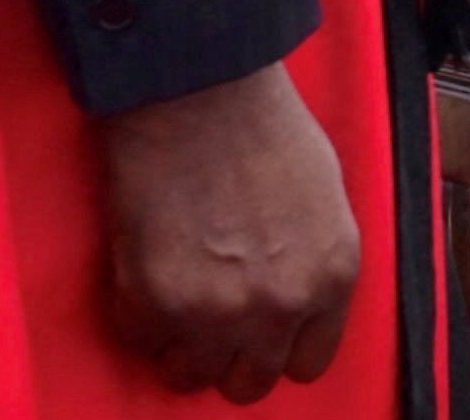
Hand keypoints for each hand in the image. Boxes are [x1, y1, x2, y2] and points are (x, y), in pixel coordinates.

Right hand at [96, 62, 356, 400]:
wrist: (200, 88)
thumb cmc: (264, 124)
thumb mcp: (325, 197)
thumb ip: (314, 261)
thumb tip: (293, 300)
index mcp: (331, 277)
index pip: (309, 362)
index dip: (281, 346)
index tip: (261, 333)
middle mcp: (279, 306)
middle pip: (250, 382)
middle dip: (231, 358)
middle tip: (210, 325)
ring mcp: (214, 311)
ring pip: (190, 377)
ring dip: (180, 347)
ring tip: (173, 305)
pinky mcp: (153, 302)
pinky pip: (140, 343)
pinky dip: (137, 320)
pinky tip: (143, 279)